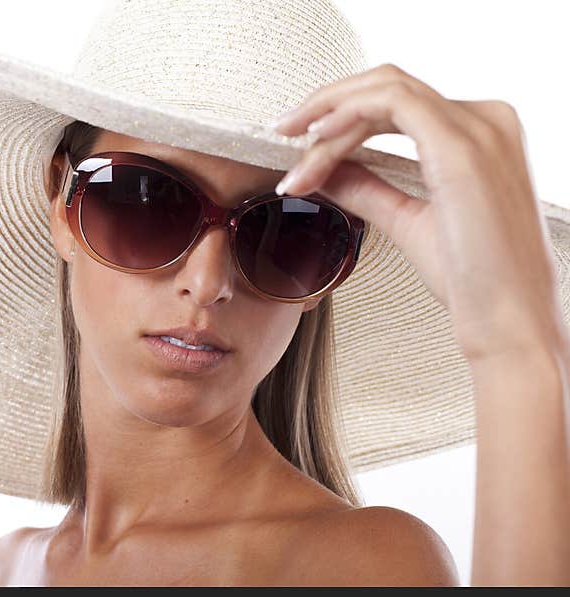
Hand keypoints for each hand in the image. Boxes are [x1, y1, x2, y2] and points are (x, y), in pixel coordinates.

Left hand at [270, 63, 567, 362]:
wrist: (505, 319)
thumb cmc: (471, 281)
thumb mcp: (409, 221)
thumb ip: (369, 189)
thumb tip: (327, 172)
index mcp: (479, 134)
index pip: (398, 104)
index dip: (343, 115)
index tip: (299, 145)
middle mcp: (485, 119)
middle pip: (387, 86)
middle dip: (327, 105)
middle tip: (282, 131)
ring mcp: (477, 127)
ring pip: (382, 92)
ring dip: (327, 116)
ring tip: (292, 148)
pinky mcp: (461, 145)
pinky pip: (389, 105)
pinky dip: (344, 117)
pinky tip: (316, 142)